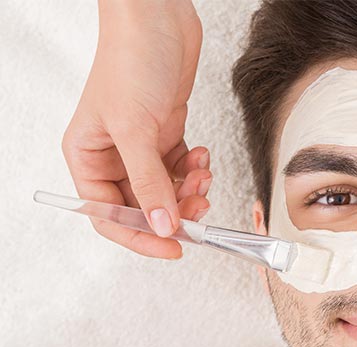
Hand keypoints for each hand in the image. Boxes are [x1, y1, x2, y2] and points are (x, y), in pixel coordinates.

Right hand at [62, 0, 208, 259]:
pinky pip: (181, 169)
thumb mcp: (136, 129)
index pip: (109, 215)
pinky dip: (195, 170)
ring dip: (189, 191)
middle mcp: (112, 156)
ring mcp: (140, 146)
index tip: (173, 246)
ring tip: (202, 174)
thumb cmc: (131, 61)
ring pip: (167, 190)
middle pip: (144, 206)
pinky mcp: (165, 133)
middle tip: (200, 208)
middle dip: (174, 211)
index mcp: (87, 157)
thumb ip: (149, 182)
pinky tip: (200, 155)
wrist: (158, 18)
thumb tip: (163, 225)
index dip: (140, 236)